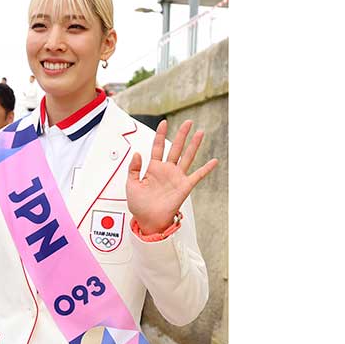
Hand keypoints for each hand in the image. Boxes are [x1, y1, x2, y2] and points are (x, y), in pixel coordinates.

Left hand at [126, 119, 218, 234]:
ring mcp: (176, 177)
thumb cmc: (139, 206)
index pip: (158, 147)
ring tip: (200, 133)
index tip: (164, 123)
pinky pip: (197, 176)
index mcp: (153, 168)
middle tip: (188, 122)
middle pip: (176, 148)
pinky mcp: (184, 187)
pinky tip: (213, 161)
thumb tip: (137, 153)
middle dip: (182, 135)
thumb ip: (132, 169)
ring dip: (194, 145)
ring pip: (187, 157)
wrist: (148, 221)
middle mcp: (166, 171)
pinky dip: (206, 169)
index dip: (160, 134)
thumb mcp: (130, 185)